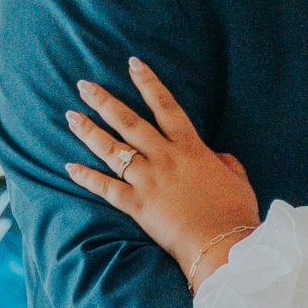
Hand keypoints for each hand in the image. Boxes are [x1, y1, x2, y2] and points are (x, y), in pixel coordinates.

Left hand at [66, 60, 259, 284]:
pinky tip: (69, 167)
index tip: (132, 63)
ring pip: (112, 150)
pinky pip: (106, 188)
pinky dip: (87, 178)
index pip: (166, 106)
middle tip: (83, 85)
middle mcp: (165, 158)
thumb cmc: (235, 213)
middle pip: (129, 122)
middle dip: (104, 101)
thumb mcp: (237, 178)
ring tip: (70, 116)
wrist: (223, 244)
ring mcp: (149, 181)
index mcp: (191, 148)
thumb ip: (224, 161)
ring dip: (89, 132)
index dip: (148, 83)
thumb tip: (217, 156)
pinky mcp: (138, 206)